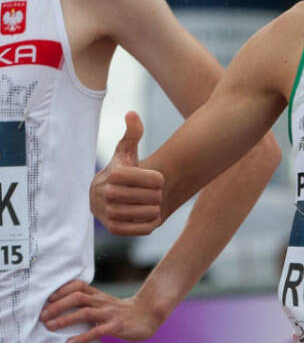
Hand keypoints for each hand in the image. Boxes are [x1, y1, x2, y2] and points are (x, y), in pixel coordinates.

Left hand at [40, 278, 163, 342]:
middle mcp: (103, 302)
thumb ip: (89, 302)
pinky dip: (82, 338)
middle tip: (42, 316)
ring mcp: (110, 314)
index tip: (47, 300)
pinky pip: (97, 331)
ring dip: (65, 320)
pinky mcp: (117, 327)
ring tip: (50, 327)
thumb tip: (62, 308)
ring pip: (85, 312)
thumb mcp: (106, 303)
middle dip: (57, 306)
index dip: (62, 290)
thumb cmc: (123, 312)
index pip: (79, 286)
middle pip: (77, 297)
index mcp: (99, 296)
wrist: (149, 315)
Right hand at [90, 112, 163, 235]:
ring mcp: (108, 214)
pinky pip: (144, 229)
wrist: (108, 196)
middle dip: (157, 194)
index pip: (154, 179)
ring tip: (150, 203)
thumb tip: (132, 113)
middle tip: (153, 193)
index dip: (158, 179)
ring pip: (150, 213)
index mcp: (113, 174)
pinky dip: (150, 222)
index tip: (154, 179)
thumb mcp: (127, 151)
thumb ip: (133, 133)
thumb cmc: (123, 170)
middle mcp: (106, 195)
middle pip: (153, 197)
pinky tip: (146, 214)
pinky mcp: (113, 229)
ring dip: (155, 208)